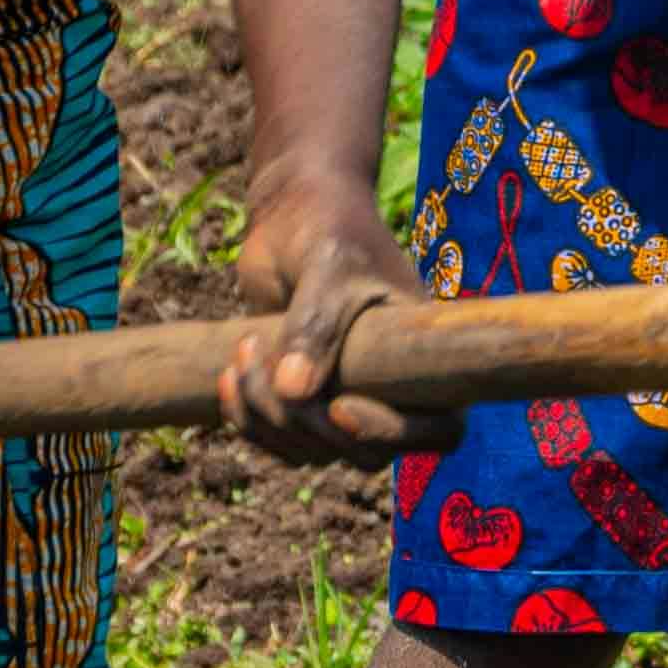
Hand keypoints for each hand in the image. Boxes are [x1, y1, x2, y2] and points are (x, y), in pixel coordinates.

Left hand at [217, 171, 437, 465]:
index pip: (439, 431)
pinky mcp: (299, 400)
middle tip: (260, 351)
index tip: (339, 407)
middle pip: (362, 453)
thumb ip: (316, 326)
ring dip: (265, 416)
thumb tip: (295, 393)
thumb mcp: (331, 267)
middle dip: (304, 421)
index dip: (394, 435)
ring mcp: (344, 399)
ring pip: (313, 452)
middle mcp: (392, 391)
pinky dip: (247, 418)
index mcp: (425, 360)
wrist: (293, 214)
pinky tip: (228, 373)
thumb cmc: (331, 229)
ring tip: (243, 348)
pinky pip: (278, 440)